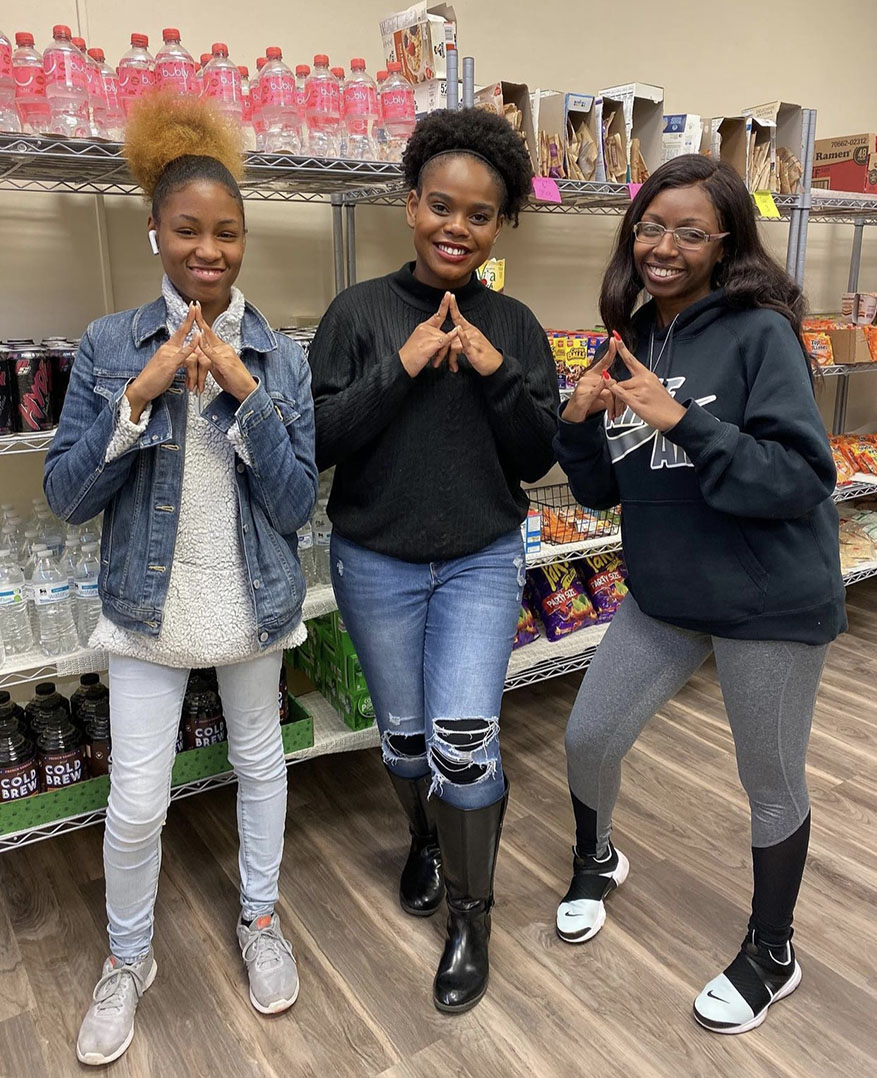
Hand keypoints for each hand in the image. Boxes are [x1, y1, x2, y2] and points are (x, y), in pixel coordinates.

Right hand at [126, 302, 202, 421]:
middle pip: (182, 331)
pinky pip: (184, 353)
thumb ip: (179, 360)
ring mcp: (168, 355)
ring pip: (187, 346)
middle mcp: (167, 348)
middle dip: (190, 317)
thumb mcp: (170, 367)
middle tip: (196, 304)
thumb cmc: (155, 380)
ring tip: (203, 331)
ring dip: (197, 344)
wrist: (142, 388)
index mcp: (168, 348)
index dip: (187, 320)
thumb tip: (189, 358)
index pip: (180, 331)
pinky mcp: (169, 363)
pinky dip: (192, 345)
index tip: (192, 308)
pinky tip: (198, 337)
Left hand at [193, 307, 257, 401]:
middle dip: (200, 318)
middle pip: (209, 332)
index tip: (196, 312)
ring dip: (201, 327)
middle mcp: (224, 349)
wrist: (247, 390)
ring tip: (195, 314)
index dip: (202, 323)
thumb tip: (200, 354)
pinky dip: (204, 345)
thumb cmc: (234, 381)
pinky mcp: (224, 362)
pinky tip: (199, 338)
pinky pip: (211, 353)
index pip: (208, 334)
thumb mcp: (217, 369)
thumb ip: (209, 359)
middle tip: (194, 305)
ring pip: (209, 340)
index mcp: (221, 350)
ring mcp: (225, 354)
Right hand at [398, 292, 460, 377]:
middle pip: (444, 334)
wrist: (402, 364)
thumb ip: (432, 338)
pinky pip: (444, 339)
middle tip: (438, 360)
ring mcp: (428, 335)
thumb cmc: (411, 357)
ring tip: (435, 362)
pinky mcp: (431, 343)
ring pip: (445, 341)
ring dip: (443, 353)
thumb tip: (444, 339)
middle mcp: (426, 328)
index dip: (444, 304)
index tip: (448, 294)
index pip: (437, 314)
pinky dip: (451, 336)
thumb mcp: (421, 343)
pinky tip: (456, 331)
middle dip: (445, 348)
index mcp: (424, 327)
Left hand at [444, 293, 502, 375]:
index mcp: (470, 330)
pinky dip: (461, 336)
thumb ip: (459, 342)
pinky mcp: (474, 349)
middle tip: (438, 361)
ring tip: (452, 366)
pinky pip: (465, 342)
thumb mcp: (469, 346)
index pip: (459, 317)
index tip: (450, 296)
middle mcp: (471, 333)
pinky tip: (458, 331)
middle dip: (443, 350)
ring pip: (454, 343)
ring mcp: (473, 340)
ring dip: (450, 357)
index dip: (453, 307)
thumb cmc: (483, 356)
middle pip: (451, 336)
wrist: (495, 365)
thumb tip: (449, 342)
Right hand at [561, 341, 617, 423]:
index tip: (615, 340)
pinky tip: (608, 397)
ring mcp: (584, 385)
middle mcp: (587, 378)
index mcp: (592, 375)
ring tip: (614, 413)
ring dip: (614, 403)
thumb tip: (621, 390)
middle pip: (610, 381)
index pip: (603, 361)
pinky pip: (599, 391)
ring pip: (608, 388)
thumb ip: (610, 390)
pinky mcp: (583, 394)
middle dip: (618, 396)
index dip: (610, 351)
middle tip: (621, 409)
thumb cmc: (586, 405)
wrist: (572, 416)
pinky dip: (605, 392)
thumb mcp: (600, 396)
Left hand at [607, 332, 686, 431]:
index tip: (616, 336)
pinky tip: (608, 385)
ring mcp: (641, 390)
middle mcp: (644, 380)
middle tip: (618, 405)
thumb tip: (627, 384)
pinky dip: (612, 389)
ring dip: (616, 401)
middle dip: (616, 393)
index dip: (622, 348)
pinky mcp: (637, 401)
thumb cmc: (664, 406)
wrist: (674, 417)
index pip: (631, 359)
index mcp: (647, 375)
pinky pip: (620, 393)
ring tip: (622, 411)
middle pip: (621, 381)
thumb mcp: (653, 389)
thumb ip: (639, 384)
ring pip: (619, 390)